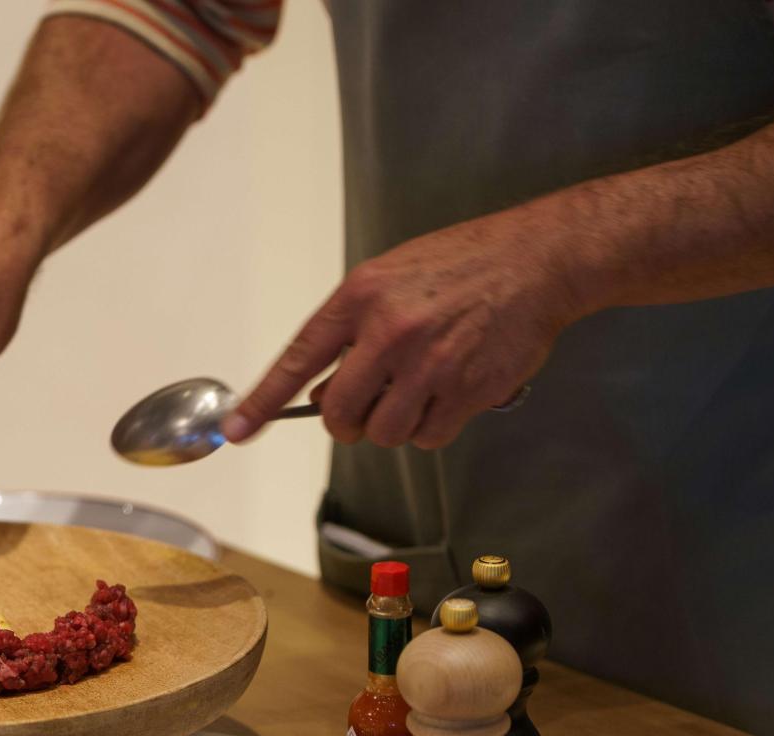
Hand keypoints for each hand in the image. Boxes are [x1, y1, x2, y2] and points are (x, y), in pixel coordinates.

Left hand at [222, 206, 590, 448]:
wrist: (536, 260)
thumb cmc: (460, 266)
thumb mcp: (389, 279)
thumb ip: (351, 332)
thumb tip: (320, 392)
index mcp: (360, 298)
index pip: (298, 358)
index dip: (262, 400)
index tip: (237, 430)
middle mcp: (390, 333)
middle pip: (339, 414)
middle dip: (345, 422)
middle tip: (363, 409)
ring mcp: (430, 364)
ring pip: (385, 432)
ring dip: (392, 425)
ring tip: (416, 390)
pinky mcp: (468, 389)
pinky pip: (429, 438)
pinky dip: (431, 428)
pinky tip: (447, 394)